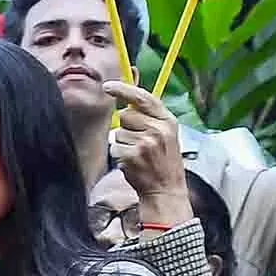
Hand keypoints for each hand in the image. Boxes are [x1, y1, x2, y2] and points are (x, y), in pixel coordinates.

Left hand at [100, 81, 193, 226]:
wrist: (166, 189)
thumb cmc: (162, 160)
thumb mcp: (165, 133)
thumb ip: (149, 114)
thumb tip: (128, 91)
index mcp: (168, 121)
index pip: (143, 98)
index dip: (123, 90)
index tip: (107, 86)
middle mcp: (158, 129)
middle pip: (125, 115)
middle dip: (126, 126)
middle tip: (140, 141)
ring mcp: (146, 143)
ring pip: (117, 132)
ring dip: (122, 143)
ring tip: (138, 154)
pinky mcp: (134, 155)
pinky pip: (114, 147)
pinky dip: (119, 155)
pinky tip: (132, 162)